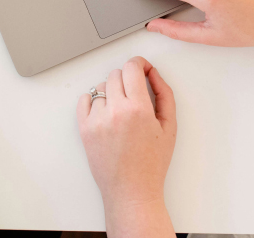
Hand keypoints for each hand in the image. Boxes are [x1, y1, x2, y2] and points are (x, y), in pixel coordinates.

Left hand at [76, 57, 175, 236]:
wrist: (131, 190)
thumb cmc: (152, 162)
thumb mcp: (169, 127)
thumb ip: (164, 95)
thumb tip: (153, 74)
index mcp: (138, 109)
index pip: (132, 67)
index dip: (139, 64)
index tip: (142, 68)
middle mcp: (115, 111)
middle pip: (116, 74)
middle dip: (127, 78)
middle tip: (134, 93)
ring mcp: (97, 120)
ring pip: (101, 87)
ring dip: (112, 92)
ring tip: (122, 110)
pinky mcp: (84, 129)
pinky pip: (84, 100)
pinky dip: (94, 101)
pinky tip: (105, 112)